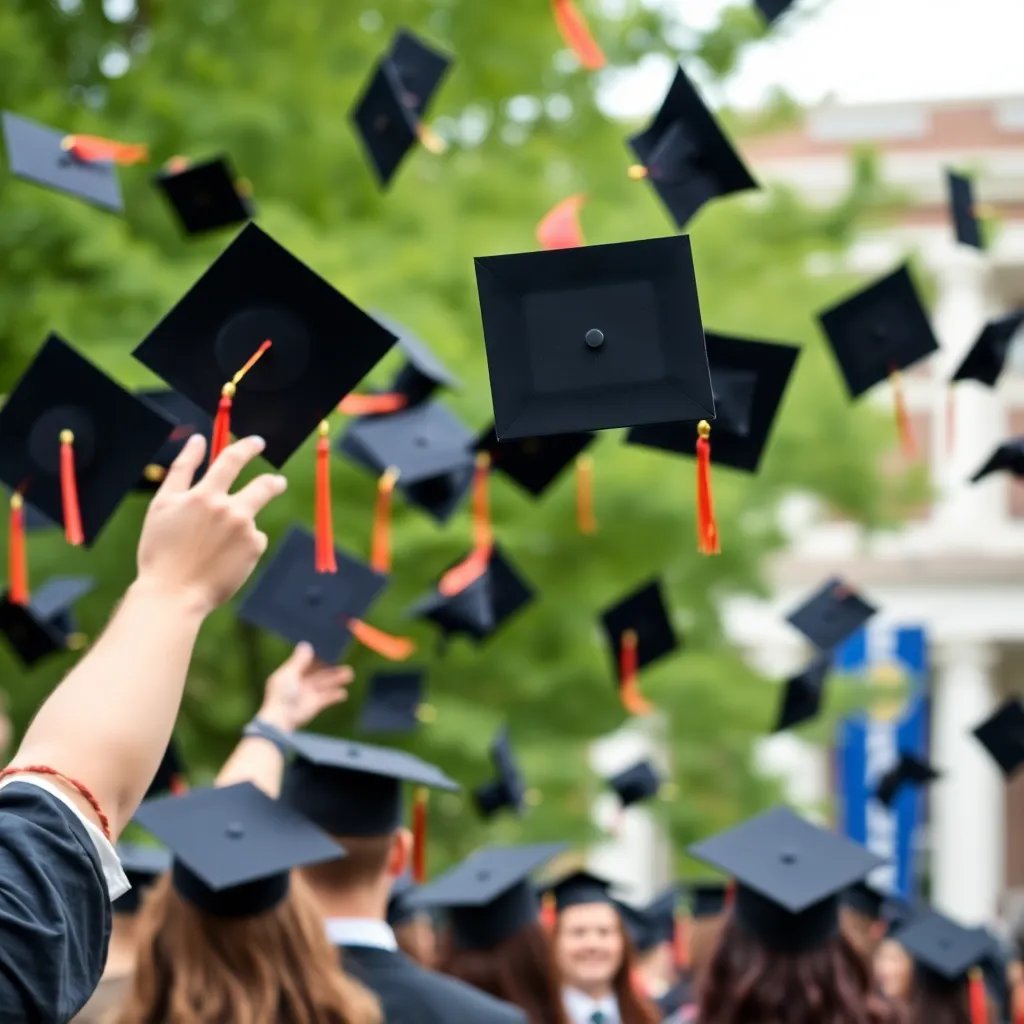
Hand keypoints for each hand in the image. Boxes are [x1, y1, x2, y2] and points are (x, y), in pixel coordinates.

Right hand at [136, 434, 286, 616]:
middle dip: (273, 482)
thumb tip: (198, 440)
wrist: (173, 593)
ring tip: (228, 540)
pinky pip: (254, 539)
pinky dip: (242, 545)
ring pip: (255, 516)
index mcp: (203, 494)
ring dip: (249, 523)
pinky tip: (225, 560)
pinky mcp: (253, 547)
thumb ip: (182, 469)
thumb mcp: (162, 505)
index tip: (257, 443)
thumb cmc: (161, 550)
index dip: (246, 448)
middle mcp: (227, 508)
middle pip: (263, 485)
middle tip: (278, 482)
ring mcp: (244, 528)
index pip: (230, 460)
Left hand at [256, 642, 353, 732]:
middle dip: (331, 668)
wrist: (281, 719)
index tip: (330, 650)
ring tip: (350, 674)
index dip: (318, 657)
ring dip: (337, 679)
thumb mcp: (289, 674)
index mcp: (291, 674)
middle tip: (344, 660)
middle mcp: (301, 683)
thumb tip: (306, 644)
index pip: (307, 662)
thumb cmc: (282, 695)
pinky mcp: (315, 705)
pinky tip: (344, 693)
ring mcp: (308, 694)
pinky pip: (328, 698)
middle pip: (319, 673)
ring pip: (326, 684)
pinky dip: (336, 695)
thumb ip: (298, 660)